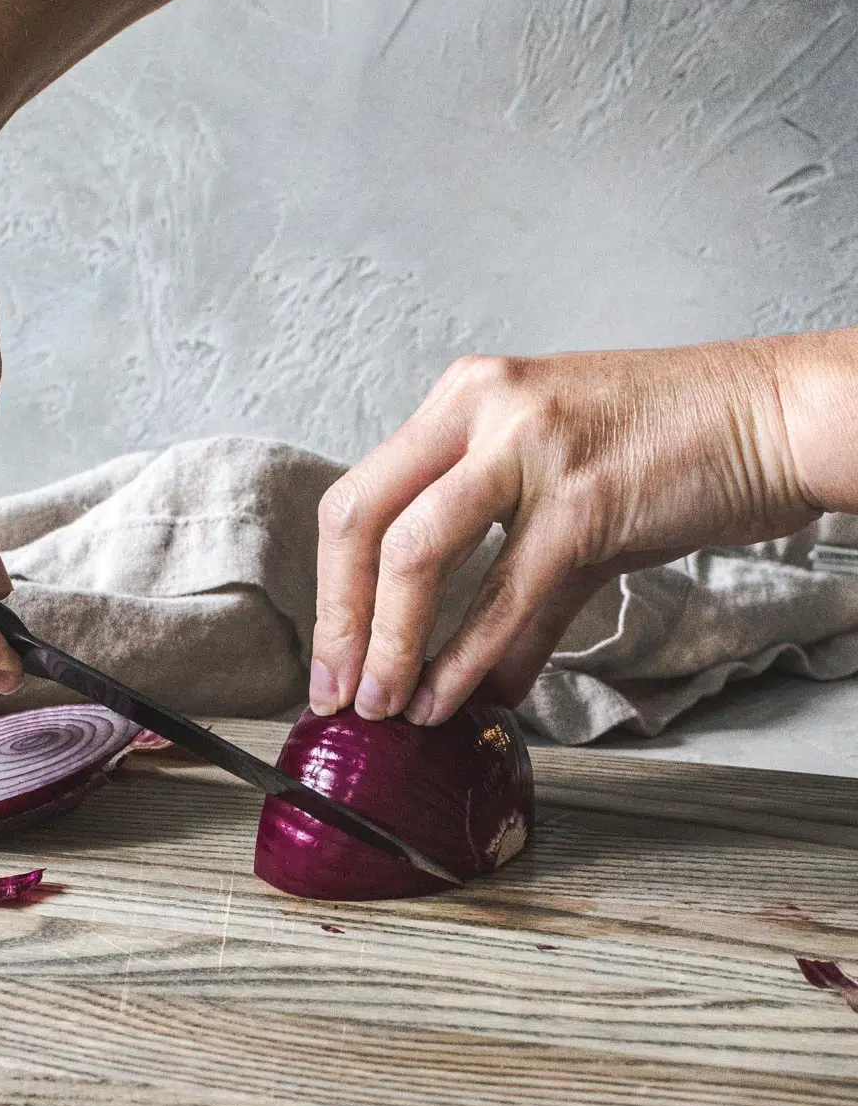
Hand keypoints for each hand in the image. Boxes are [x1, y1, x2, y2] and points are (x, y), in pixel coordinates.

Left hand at [309, 342, 820, 724]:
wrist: (773, 418)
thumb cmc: (676, 449)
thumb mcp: (570, 507)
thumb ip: (517, 594)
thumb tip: (478, 683)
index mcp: (464, 398)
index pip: (359, 494)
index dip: (332, 585)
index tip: (331, 656)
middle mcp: (481, 407)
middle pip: (360, 516)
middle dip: (340, 618)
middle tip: (339, 692)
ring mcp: (528, 446)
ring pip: (415, 553)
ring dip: (392, 645)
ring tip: (387, 707)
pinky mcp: (581, 497)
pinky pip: (505, 594)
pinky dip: (471, 659)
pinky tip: (457, 700)